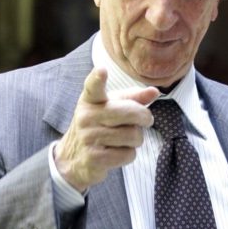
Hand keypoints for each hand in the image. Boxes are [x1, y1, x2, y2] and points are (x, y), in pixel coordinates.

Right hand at [54, 67, 158, 191]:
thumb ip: (133, 98)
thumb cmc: (98, 126)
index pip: (93, 87)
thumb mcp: (111, 107)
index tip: (102, 70)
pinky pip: (128, 154)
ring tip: (125, 139)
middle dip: (144, 117)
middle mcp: (86, 116)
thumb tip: (155, 91)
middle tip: (146, 120)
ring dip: (136, 139)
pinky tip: (117, 152)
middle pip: (129, 113)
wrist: (72, 157)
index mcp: (90, 99)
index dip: (98, 78)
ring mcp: (89, 138)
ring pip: (132, 135)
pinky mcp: (94, 158)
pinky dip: (129, 154)